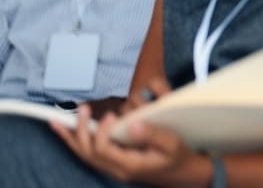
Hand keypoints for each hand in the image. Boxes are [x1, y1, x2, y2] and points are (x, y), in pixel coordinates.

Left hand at [50, 78, 210, 185]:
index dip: (102, 131)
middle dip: (81, 130)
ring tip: (58, 120)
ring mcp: (113, 167)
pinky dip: (75, 141)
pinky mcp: (114, 162)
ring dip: (70, 137)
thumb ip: (153, 134)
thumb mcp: (172, 144)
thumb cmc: (179, 157)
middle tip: (83, 109)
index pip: (104, 150)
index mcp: (130, 166)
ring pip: (84, 155)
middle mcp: (117, 169)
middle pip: (88, 153)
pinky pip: (89, 154)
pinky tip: (68, 130)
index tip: (111, 115)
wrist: (182, 175)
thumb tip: (132, 122)